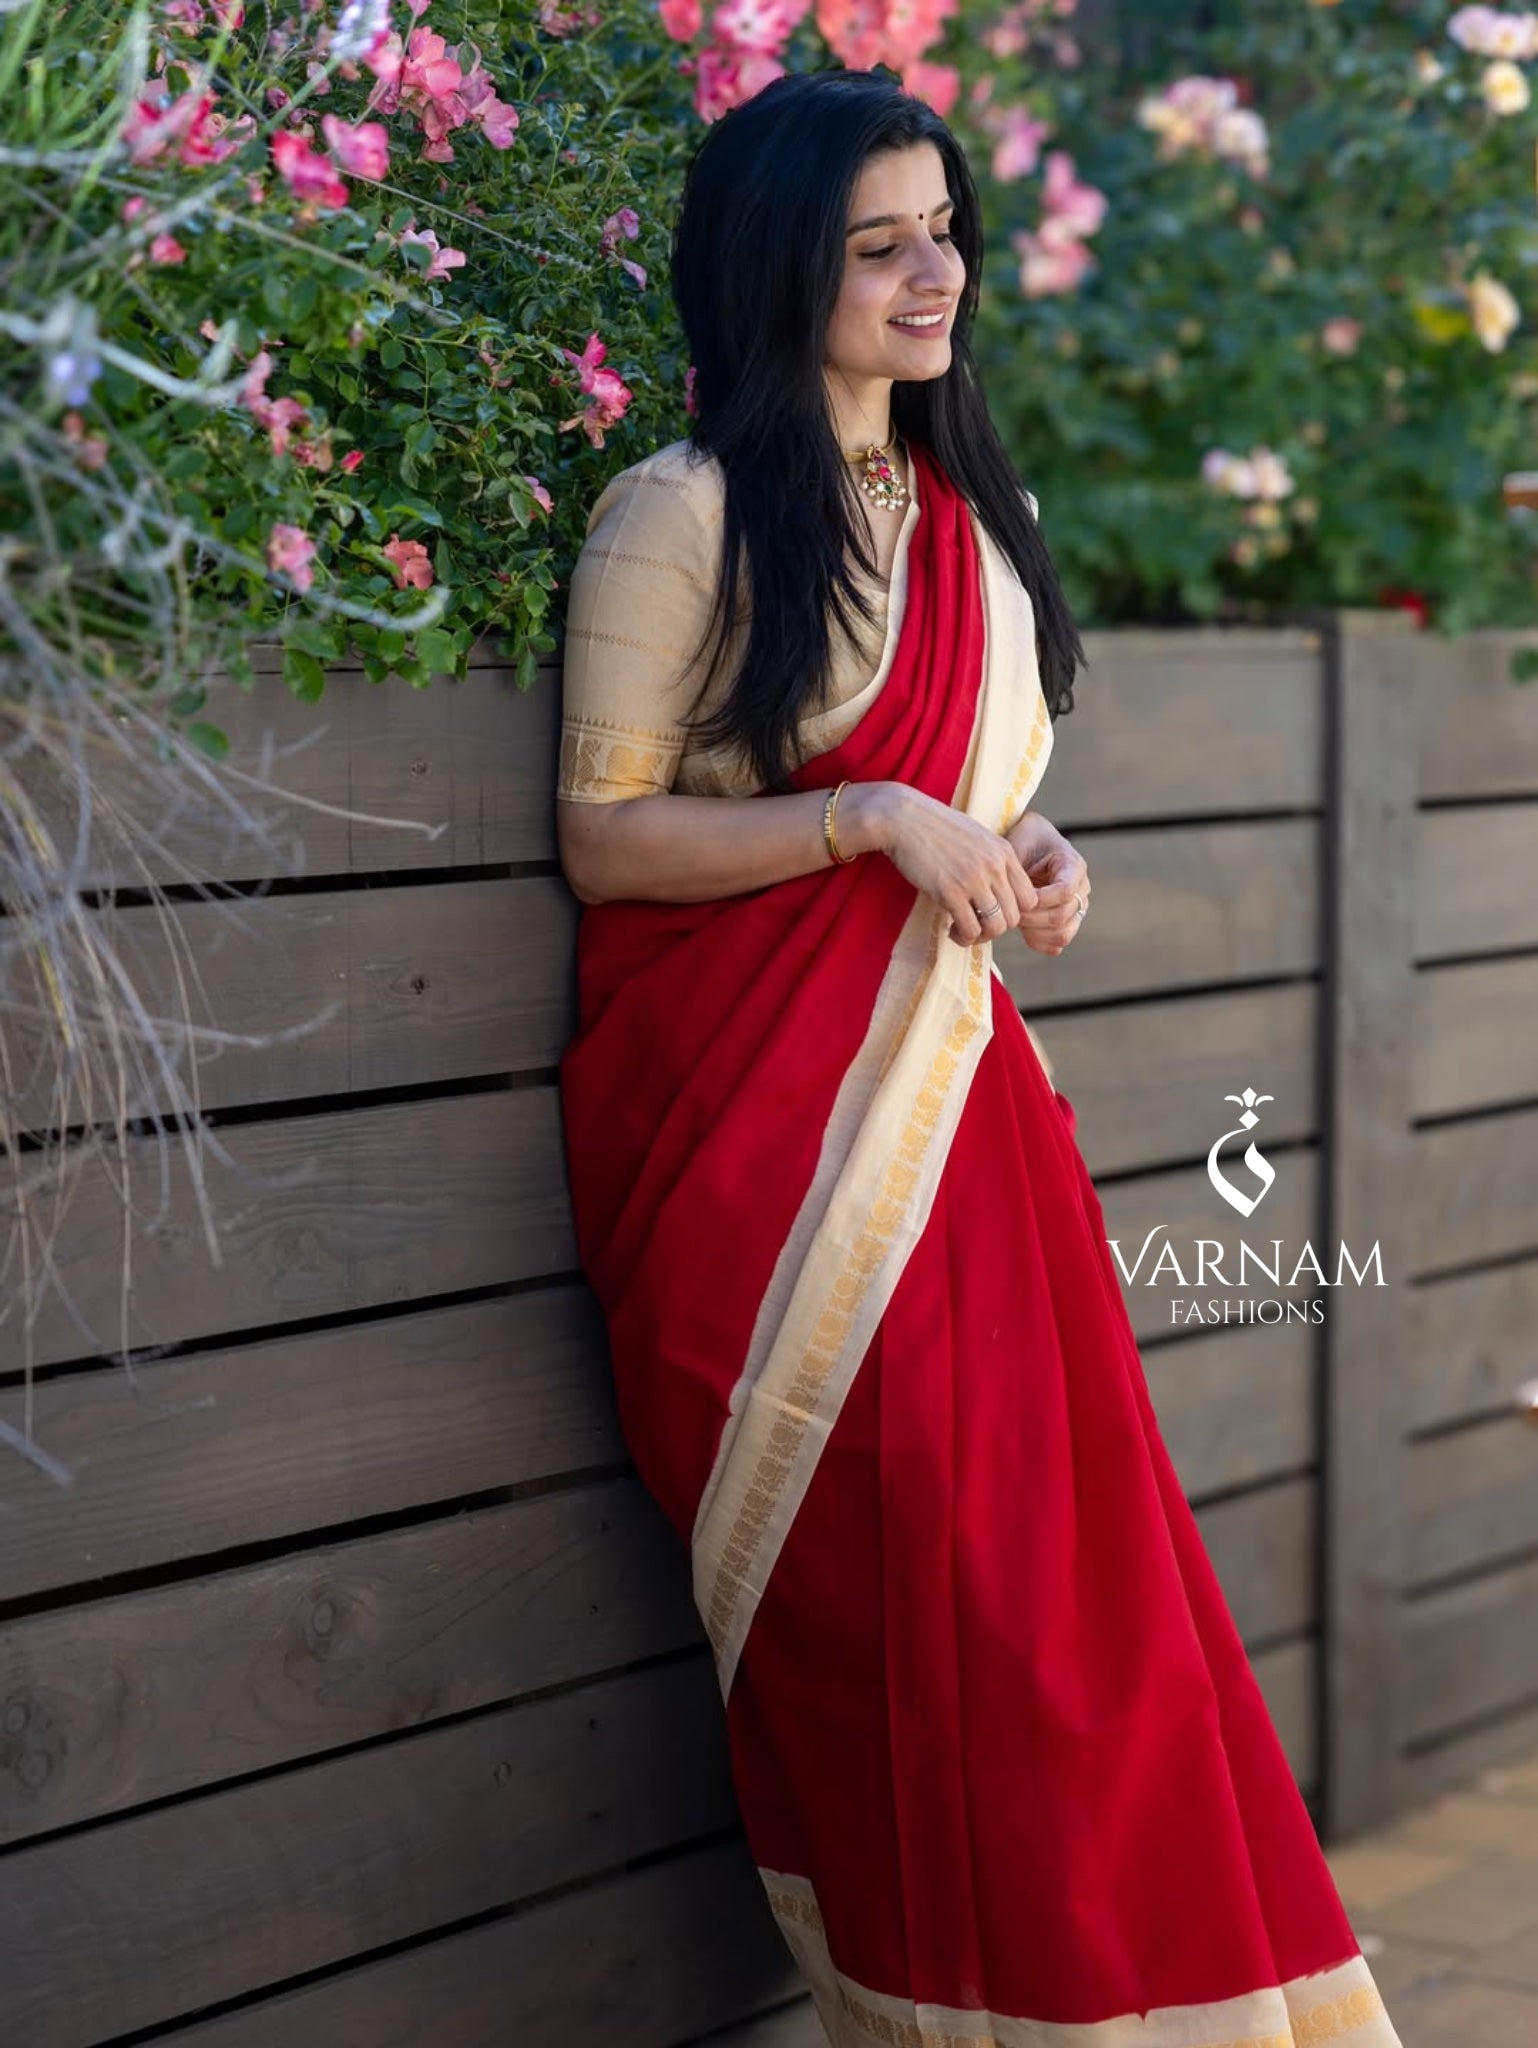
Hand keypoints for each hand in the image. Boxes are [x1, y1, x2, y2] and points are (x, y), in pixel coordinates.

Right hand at [875, 785, 1038, 946]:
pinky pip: (970, 929)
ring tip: (964, 931)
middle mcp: (995, 866)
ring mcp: (974, 879)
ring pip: (996, 927)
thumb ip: (992, 859)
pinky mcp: (951, 892)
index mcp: (1005, 852)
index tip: (992, 912)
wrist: (903, 818)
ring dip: (981, 936)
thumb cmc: (935, 827)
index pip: (1029, 898)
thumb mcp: (976, 836)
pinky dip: (963, 937)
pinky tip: (951, 929)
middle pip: (1014, 917)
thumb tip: (997, 889)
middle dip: (996, 928)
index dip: (1012, 912)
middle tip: (977, 925)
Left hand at [1004, 810, 1089, 956]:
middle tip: (1009, 911)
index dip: (1040, 899)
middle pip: (1063, 915)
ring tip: (1015, 921)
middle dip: (1031, 917)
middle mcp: (1081, 888)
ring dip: (1035, 932)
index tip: (1017, 898)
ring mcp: (1077, 907)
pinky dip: (1040, 942)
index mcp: (1074, 865)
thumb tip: (1009, 900)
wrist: (1029, 844)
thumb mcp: (1019, 848)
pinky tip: (1024, 932)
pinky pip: (1059, 942)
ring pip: (1063, 933)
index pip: (1065, 891)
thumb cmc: (1022, 843)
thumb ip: (1017, 872)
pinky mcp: (1068, 921)